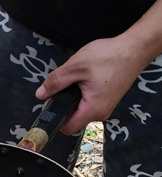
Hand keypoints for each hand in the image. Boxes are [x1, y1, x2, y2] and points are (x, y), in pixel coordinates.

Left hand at [35, 35, 153, 134]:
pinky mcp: (107, 100)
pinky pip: (88, 102)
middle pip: (72, 117)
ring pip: (79, 109)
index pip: (67, 128)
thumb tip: (41, 94)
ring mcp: (105, 107)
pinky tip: (86, 79)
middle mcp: (100, 113)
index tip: (50, 105)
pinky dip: (82, 93)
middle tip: (65, 84)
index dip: (55, 119)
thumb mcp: (76, 66)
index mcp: (93, 109)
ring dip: (73, 97)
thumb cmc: (110, 56)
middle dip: (64, 103)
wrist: (135, 48)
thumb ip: (56, 82)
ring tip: (79, 78)